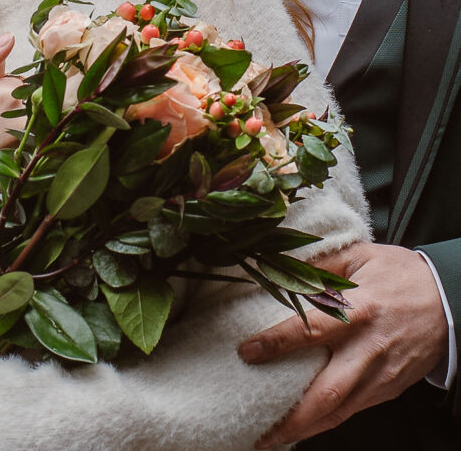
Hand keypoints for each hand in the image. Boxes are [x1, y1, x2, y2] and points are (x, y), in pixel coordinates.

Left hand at [238, 242, 447, 445]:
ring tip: (270, 437)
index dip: (277, 343)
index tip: (247, 352)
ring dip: (304, 428)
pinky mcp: (388, 389)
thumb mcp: (360, 256)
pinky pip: (352, 411)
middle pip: (327, 392)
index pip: (312, 330)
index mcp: (361, 309)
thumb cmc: (400, 274)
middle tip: (257, 425)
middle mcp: (369, 348)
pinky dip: (325, 422)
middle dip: (292, 415)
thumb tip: (278, 268)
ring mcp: (381, 375)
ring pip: (339, 411)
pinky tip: (302, 425)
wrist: (448, 300)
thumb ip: (320, 265)